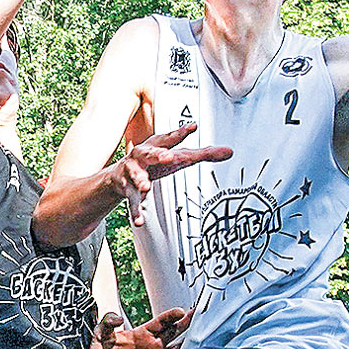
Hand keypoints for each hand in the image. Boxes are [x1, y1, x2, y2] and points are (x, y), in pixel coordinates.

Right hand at [89, 114, 230, 213]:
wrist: (118, 176)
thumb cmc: (154, 163)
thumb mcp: (178, 158)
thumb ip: (203, 155)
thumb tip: (230, 151)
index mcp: (157, 146)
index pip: (169, 138)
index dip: (180, 133)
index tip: (193, 127)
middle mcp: (142, 157)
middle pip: (149, 153)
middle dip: (157, 154)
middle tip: (168, 156)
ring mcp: (132, 173)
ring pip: (136, 176)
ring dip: (140, 180)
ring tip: (145, 187)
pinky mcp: (127, 190)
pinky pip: (131, 202)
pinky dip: (135, 211)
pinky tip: (140, 220)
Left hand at [90, 306, 190, 348]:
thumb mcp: (99, 336)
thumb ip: (107, 322)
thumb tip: (118, 318)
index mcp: (142, 334)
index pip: (161, 321)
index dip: (171, 316)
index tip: (181, 311)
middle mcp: (153, 345)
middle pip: (176, 331)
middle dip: (188, 323)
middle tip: (199, 315)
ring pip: (180, 347)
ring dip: (190, 341)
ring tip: (202, 334)